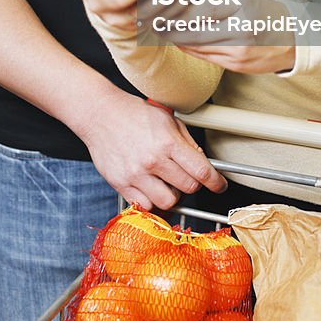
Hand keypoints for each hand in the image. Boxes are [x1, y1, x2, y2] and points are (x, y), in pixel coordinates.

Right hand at [79, 89, 226, 211]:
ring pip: (168, 202)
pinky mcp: (121, 184)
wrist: (101, 115)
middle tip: (188, 177)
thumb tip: (202, 162)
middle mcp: (153, 160)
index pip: (201, 171)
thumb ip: (187, 142)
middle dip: (193, 184)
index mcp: (168, 142)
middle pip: (188, 188)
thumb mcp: (168, 119)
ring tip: (167, 182)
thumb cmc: (133, 114)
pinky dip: (152, 201)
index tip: (219, 186)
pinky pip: (145, 206)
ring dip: (173, 195)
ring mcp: (136, 175)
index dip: (215, 182)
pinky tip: (151, 188)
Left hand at [175, 0, 296, 73]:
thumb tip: (189, 1)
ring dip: (178, 40)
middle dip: (172, 28)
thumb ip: (218, 2)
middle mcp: (240, 35)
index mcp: (243, 13)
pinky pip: (207, 58)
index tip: (164, 7)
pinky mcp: (236, 66)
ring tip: (164, 31)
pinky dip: (192, 50)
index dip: (179, 12)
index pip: (202, 13)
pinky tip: (183, 43)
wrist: (295, 41)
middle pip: (195, 33)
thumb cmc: (271, 15)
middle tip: (155, 21)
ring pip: (198, 48)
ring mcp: (238, 54)